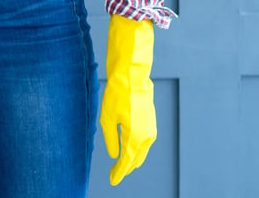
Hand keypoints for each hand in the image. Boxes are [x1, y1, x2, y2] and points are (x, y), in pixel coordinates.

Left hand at [100, 14, 156, 184]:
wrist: (132, 76)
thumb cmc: (117, 95)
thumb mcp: (107, 118)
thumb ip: (111, 139)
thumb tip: (114, 155)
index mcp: (135, 137)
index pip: (127, 162)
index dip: (119, 172)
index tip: (112, 181)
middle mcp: (147, 137)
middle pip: (136, 160)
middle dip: (125, 168)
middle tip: (114, 175)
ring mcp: (151, 130)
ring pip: (142, 152)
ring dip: (132, 160)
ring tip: (121, 166)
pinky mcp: (151, 123)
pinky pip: (145, 143)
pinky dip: (137, 150)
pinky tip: (130, 150)